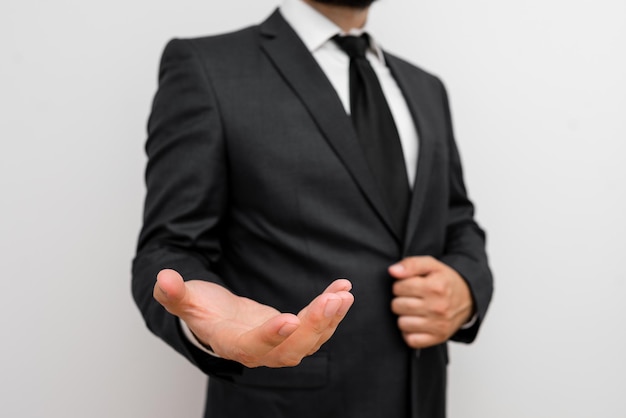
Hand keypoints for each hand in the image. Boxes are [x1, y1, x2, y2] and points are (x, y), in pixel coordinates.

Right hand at [153, 269, 353, 367]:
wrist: (216, 320)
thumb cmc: (202, 310)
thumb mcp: (186, 300)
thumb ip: (175, 293)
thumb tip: (163, 278)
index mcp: (232, 343)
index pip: (252, 346)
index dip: (271, 335)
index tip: (291, 319)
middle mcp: (259, 350)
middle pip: (291, 349)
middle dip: (314, 327)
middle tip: (334, 301)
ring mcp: (278, 344)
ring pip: (309, 341)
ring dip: (329, 319)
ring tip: (344, 295)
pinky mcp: (292, 333)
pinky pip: (316, 326)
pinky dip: (330, 310)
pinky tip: (343, 289)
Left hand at [389, 256, 472, 348]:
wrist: (468, 298)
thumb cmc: (446, 281)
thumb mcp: (431, 265)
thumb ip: (411, 264)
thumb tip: (393, 271)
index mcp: (435, 287)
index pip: (398, 288)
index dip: (399, 285)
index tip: (408, 286)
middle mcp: (437, 307)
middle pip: (398, 306)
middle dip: (399, 300)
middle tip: (410, 298)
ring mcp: (438, 324)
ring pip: (402, 323)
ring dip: (403, 316)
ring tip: (413, 310)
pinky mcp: (438, 337)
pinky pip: (411, 340)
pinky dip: (410, 333)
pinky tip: (416, 323)